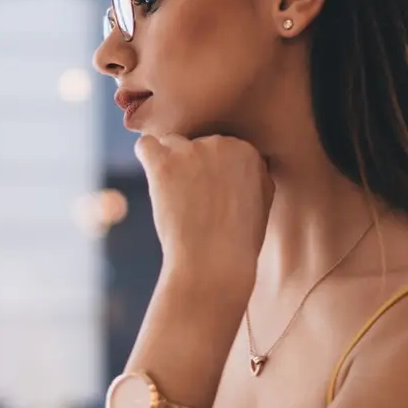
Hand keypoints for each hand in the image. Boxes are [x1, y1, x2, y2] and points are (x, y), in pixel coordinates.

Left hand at [134, 134, 272, 298]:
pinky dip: (147, 158)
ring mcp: (192, 151)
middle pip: (195, 143)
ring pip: (171, 143)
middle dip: (191, 167)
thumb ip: (256, 177)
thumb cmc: (238, 243)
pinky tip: (153, 177)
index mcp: (248, 151)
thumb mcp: (262, 204)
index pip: (221, 147)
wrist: (215, 264)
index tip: (212, 197)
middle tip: (194, 202)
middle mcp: (222, 144)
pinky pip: (145, 145)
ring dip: (170, 164)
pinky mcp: (164, 163)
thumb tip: (250, 166)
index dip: (212, 173)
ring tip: (175, 199)